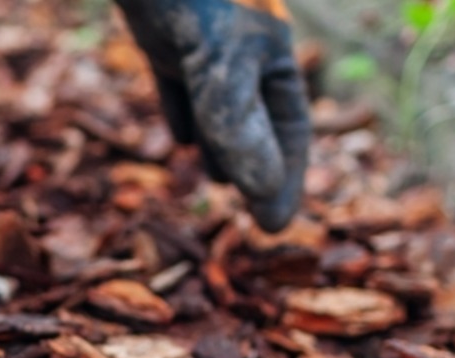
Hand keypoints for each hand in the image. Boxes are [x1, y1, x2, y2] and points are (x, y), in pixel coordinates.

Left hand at [112, 0, 310, 230]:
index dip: (284, 182)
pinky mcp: (165, 33)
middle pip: (260, 122)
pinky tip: (178, 140)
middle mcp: (244, 50)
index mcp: (272, 56)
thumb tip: (261, 194)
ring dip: (221, 146)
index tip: (273, 228)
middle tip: (255, 216)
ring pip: (220, 106)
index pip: (289, 133)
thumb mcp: (217, 64)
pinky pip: (181, 82)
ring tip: (218, 181)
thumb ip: (237, 125)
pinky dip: (183, 113)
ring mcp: (204, 41)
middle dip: (258, 168)